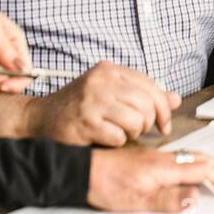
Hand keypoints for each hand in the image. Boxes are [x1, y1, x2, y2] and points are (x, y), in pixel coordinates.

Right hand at [25, 62, 180, 145]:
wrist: (40, 118)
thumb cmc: (78, 107)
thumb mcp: (110, 93)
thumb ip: (142, 94)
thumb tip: (174, 99)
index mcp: (109, 71)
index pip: (151, 86)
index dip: (163, 108)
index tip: (164, 124)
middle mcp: (101, 82)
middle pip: (147, 104)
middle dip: (148, 123)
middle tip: (139, 130)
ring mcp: (91, 102)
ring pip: (136, 121)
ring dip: (132, 133)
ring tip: (120, 132)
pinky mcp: (84, 123)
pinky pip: (119, 137)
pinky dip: (116, 142)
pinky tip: (105, 138)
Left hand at [86, 147, 213, 212]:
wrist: (83, 170)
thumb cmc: (106, 184)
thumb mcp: (136, 199)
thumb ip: (168, 199)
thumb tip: (196, 198)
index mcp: (165, 167)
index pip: (204, 171)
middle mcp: (164, 158)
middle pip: (203, 161)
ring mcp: (157, 156)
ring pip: (194, 157)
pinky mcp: (150, 158)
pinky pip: (183, 156)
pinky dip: (199, 161)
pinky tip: (197, 166)